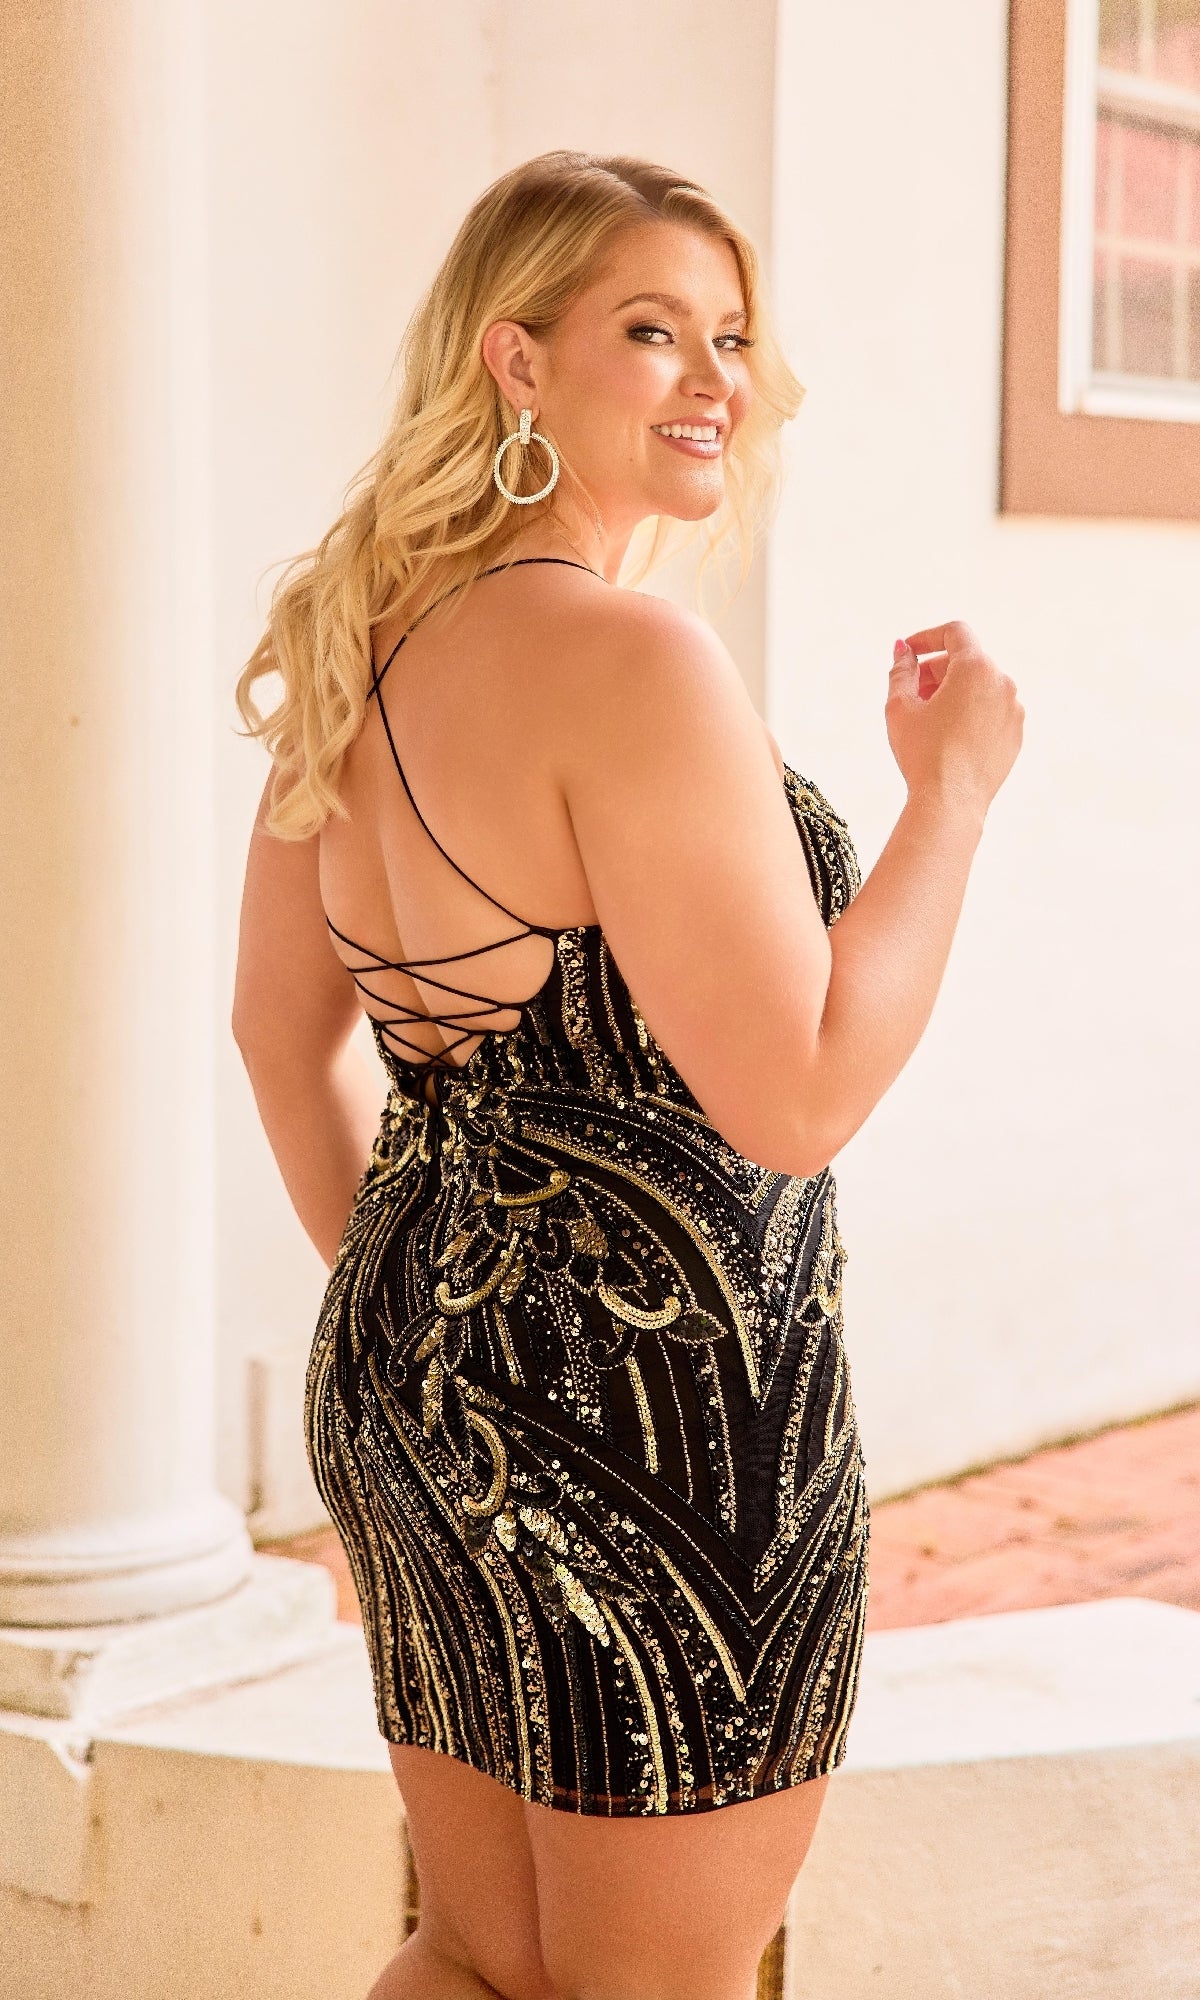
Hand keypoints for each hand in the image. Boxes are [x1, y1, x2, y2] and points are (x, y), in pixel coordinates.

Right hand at [886, 619, 1023, 815]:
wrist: (950, 802)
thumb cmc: (923, 754)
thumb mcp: (900, 707)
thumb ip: (901, 670)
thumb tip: (902, 650)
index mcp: (976, 668)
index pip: (955, 633)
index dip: (927, 637)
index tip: (909, 653)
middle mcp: (1003, 683)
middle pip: (967, 660)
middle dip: (937, 669)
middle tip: (912, 692)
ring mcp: (1014, 710)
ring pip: (980, 687)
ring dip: (954, 692)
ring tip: (929, 718)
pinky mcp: (1015, 734)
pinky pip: (991, 711)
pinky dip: (971, 713)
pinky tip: (948, 736)